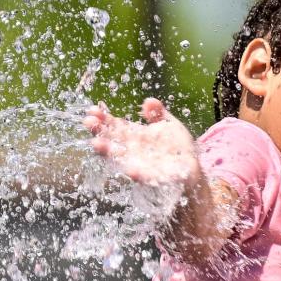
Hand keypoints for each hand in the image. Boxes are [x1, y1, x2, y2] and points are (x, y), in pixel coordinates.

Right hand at [83, 98, 199, 187]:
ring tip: (96, 144)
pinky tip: (131, 170)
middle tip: (88, 122)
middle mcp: (132, 151)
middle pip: (111, 140)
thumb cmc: (176, 147)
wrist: (192, 171)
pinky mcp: (153, 178)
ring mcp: (139, 165)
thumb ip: (158, 114)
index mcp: (134, 136)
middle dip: (99, 132)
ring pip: (120, 159)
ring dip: (108, 152)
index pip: (114, 126)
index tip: (92, 110)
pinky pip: (144, 177)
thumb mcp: (169, 125)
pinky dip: (137, 174)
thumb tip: (149, 101)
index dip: (103, 118)